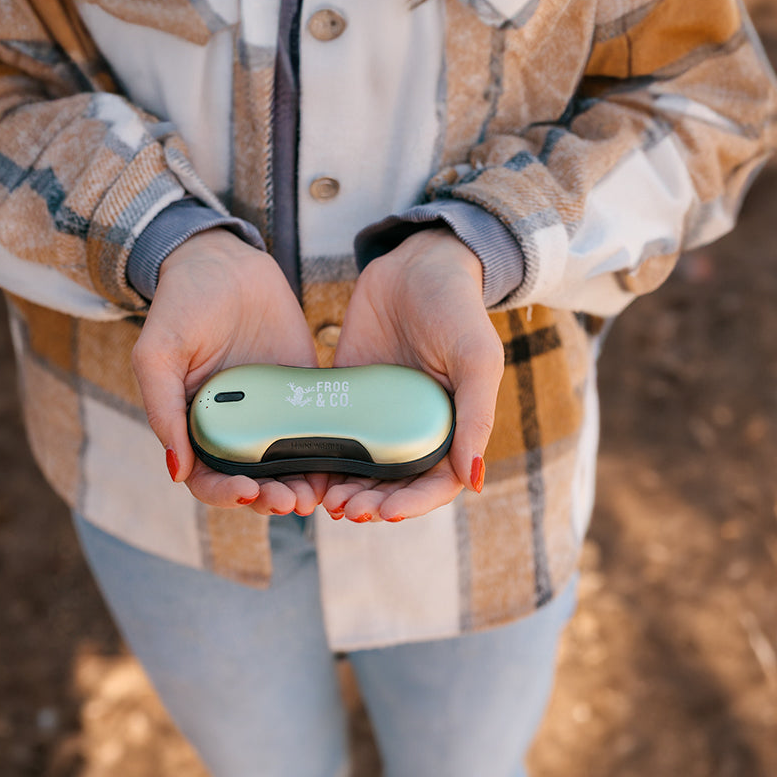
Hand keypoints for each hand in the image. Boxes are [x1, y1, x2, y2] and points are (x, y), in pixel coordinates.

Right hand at [132, 229, 328, 515]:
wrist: (226, 263)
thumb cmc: (181, 306)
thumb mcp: (158, 352)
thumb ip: (163, 407)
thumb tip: (177, 471)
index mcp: (196, 427)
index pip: (208, 479)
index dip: (226, 494)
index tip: (248, 492)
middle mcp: (236, 429)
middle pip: (254, 482)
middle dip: (272, 499)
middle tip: (293, 502)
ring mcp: (273, 414)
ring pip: (289, 466)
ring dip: (301, 486)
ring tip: (316, 495)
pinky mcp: (304, 394)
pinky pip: (319, 431)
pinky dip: (330, 455)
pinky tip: (343, 463)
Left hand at [322, 229, 503, 522]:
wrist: (415, 263)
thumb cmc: (457, 310)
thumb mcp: (476, 359)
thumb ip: (476, 417)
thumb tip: (473, 481)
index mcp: (450, 428)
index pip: (434, 484)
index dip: (411, 504)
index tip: (384, 513)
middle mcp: (412, 429)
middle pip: (392, 484)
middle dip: (369, 503)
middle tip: (344, 510)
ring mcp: (376, 415)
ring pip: (358, 469)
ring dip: (342, 489)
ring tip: (322, 501)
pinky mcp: (344, 396)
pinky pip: (328, 434)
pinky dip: (316, 458)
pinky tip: (299, 470)